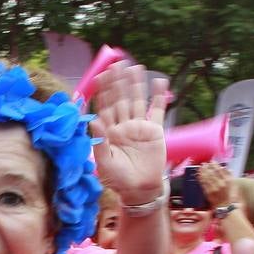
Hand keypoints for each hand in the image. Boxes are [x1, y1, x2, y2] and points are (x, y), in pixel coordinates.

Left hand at [88, 61, 167, 202]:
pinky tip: (159, 81)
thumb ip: (99, 141)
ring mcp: (139, 126)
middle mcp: (123, 125)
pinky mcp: (154, 130)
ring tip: (136, 68)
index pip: (105, 107)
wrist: (140, 189)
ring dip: (136, 85)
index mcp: (108, 132)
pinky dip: (158, 96)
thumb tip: (93, 120)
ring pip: (136, 101)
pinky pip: (156, 110)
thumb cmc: (118, 179)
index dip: (103, 91)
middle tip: (118, 64)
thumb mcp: (105, 163)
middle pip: (120, 99)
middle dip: (119, 82)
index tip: (101, 75)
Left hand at [199, 162, 233, 207]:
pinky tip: (198, 174)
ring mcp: (213, 188)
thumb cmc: (231, 196)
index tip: (212, 162)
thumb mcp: (234, 185)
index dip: (215, 165)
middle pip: (212, 173)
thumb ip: (230, 175)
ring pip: (207, 177)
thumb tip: (226, 168)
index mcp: (227, 181)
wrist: (226, 207)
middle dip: (207, 167)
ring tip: (200, 167)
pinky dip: (200, 178)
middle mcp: (220, 184)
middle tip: (204, 164)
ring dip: (203, 171)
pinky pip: (203, 183)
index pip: (220, 170)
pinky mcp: (208, 193)